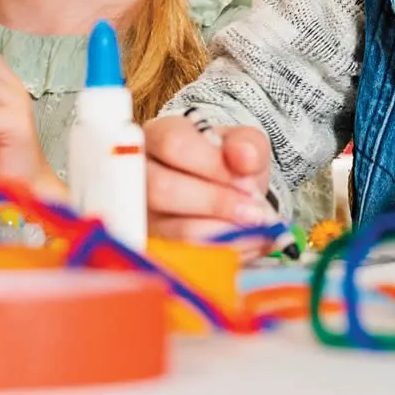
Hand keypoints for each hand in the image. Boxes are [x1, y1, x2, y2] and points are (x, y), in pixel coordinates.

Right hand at [142, 114, 281, 248]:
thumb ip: (247, 144)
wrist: (223, 193)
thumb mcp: (242, 144)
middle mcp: (138, 175)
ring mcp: (142, 215)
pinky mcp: (154, 247)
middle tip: (254, 211)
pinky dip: (224, 253)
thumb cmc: (225, 164)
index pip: (173, 144)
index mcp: (158, 136)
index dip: (213, 165)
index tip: (245, 181)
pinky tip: (247, 245)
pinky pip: (186, 258)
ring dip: (224, 232)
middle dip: (217, 203)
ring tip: (255, 229)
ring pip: (174, 230)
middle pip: (162, 189)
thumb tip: (244, 157)